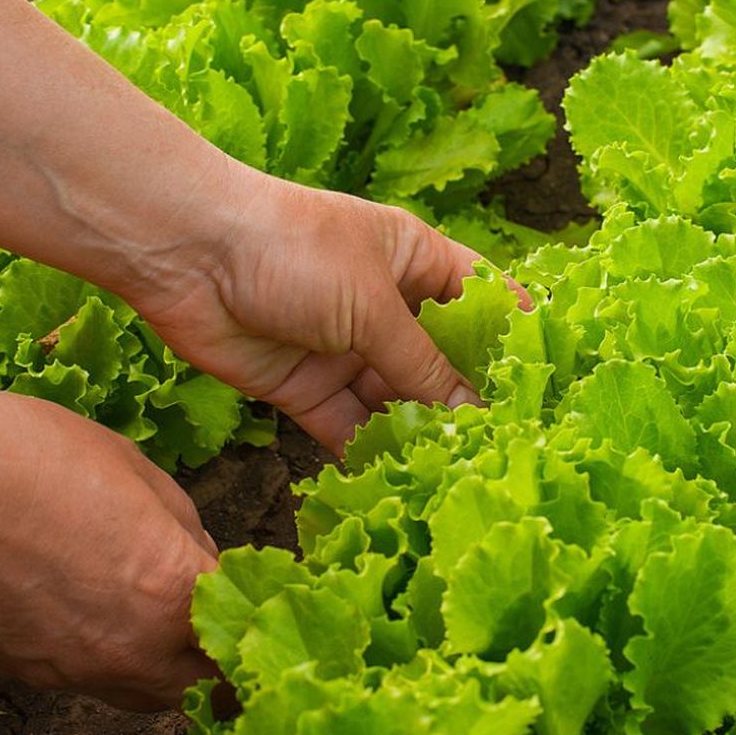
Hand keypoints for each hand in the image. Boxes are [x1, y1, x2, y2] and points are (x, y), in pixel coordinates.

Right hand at [0, 387, 220, 710]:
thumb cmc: (32, 455)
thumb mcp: (136, 468)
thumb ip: (181, 525)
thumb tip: (197, 553)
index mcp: (172, 589)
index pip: (236, 624)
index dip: (242, 604)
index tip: (241, 592)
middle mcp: (131, 647)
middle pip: (198, 681)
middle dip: (209, 653)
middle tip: (203, 616)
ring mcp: (74, 669)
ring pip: (141, 693)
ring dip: (157, 664)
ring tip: (147, 618)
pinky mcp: (26, 673)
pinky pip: (85, 680)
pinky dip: (100, 659)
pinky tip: (83, 612)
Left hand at [129, 171, 503, 454]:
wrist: (186, 254)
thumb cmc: (293, 250)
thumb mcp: (373, 305)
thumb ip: (423, 365)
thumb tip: (473, 416)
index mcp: (415, 259)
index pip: (483, 300)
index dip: (515, 340)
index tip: (549, 390)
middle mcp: (386, 304)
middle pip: (441, 361)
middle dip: (469, 402)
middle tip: (509, 452)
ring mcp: (345, 347)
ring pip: (397, 401)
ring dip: (421, 435)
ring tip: (461, 478)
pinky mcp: (306, 387)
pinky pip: (349, 427)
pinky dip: (370, 454)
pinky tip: (401, 485)